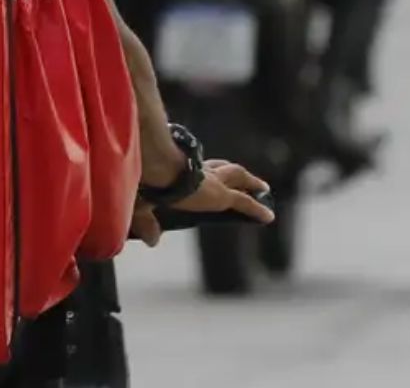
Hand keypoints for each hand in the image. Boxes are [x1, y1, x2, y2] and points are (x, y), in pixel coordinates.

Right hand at [129, 160, 274, 247]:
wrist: (155, 168)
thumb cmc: (143, 180)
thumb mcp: (141, 203)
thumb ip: (146, 222)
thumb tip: (153, 241)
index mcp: (179, 170)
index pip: (198, 170)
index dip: (207, 172)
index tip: (211, 174)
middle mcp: (199, 173)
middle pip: (222, 169)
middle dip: (234, 173)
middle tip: (245, 179)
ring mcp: (212, 182)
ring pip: (238, 178)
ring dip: (251, 183)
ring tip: (263, 189)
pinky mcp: (222, 195)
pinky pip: (244, 203)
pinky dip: (257, 210)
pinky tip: (268, 217)